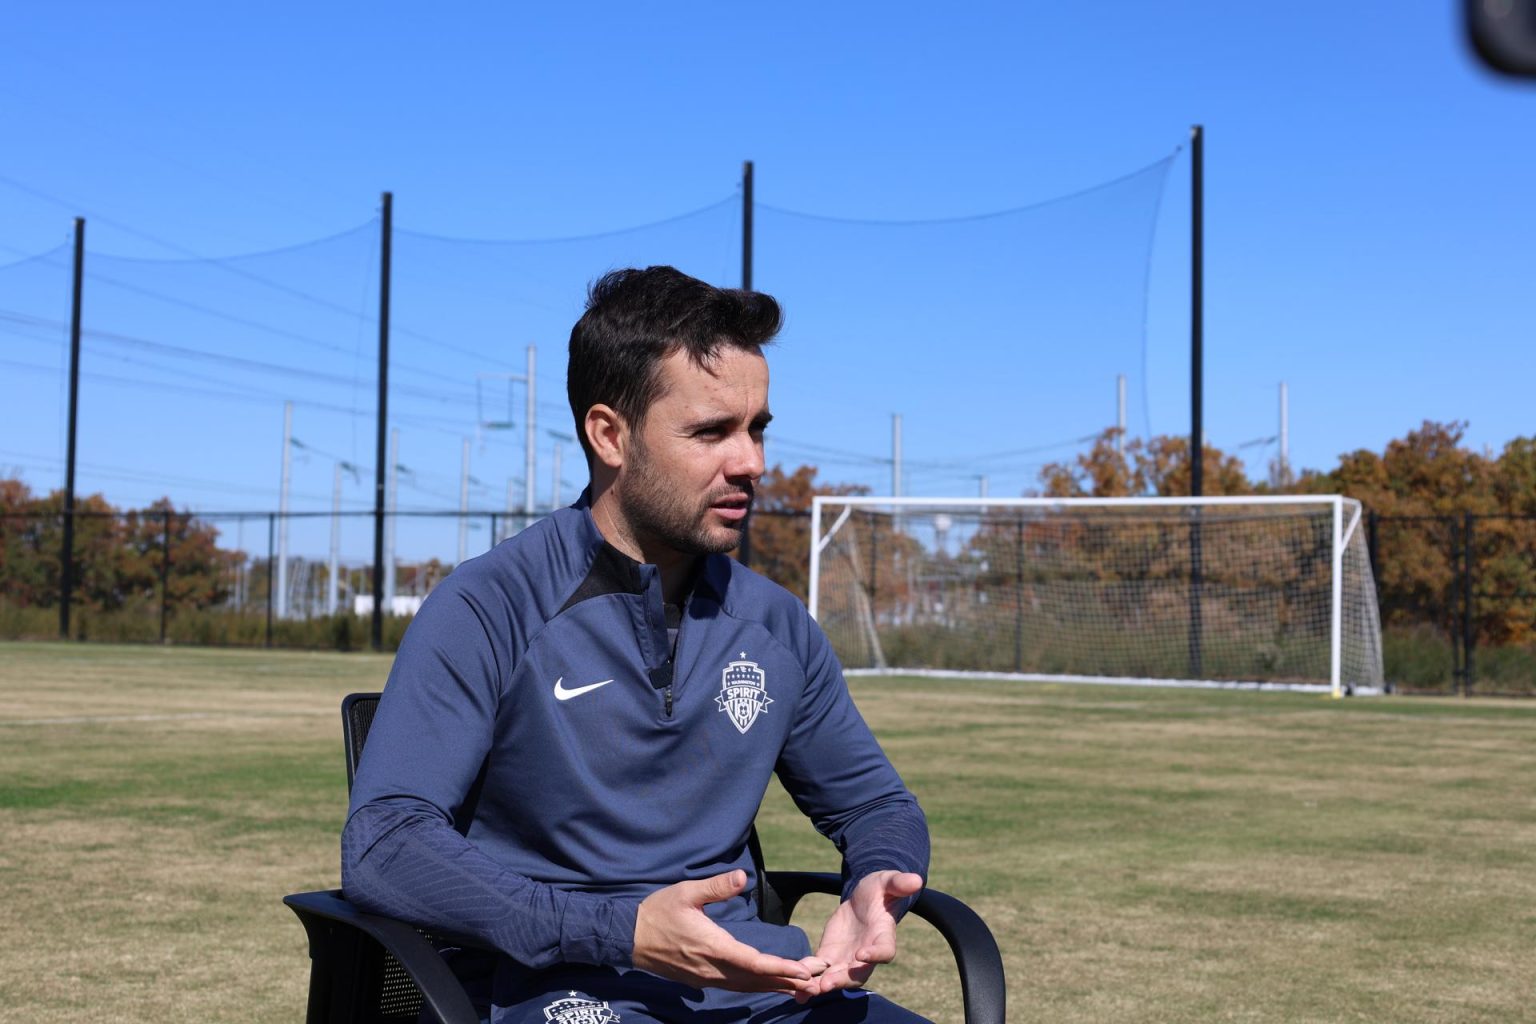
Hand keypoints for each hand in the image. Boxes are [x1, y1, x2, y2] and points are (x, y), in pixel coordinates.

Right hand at [633, 869, 821, 995]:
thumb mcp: (685, 892)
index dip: (780, 967)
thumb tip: (741, 877)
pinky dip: (756, 987)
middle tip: (816, 979)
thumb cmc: (658, 911)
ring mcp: (706, 978)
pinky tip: (770, 986)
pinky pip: (736, 987)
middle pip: (756, 979)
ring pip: (747, 986)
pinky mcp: (702, 980)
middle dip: (787, 980)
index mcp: (711, 946)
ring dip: (774, 986)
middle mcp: (712, 968)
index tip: (803, 970)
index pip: (752, 962)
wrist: (628, 937)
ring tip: (801, 986)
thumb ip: (715, 887)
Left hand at [800, 870, 923, 1000]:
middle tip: (826, 984)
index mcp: (884, 937)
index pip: (884, 951)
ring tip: (806, 992)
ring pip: (837, 977)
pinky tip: (795, 987)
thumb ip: (900, 883)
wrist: (863, 899)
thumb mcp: (888, 881)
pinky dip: (809, 977)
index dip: (875, 955)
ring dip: (822, 985)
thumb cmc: (879, 889)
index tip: (863, 955)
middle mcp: (867, 954)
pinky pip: (820, 970)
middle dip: (842, 979)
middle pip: (858, 973)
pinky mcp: (830, 956)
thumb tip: (917, 880)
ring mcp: (848, 958)